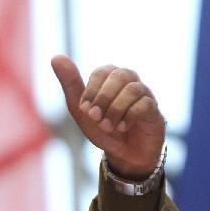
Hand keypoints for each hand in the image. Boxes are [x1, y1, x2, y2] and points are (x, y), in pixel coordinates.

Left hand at [51, 55, 164, 179]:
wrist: (123, 153)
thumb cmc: (101, 127)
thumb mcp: (81, 109)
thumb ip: (70, 84)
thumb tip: (56, 57)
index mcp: (109, 77)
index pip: (101, 72)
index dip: (92, 91)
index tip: (85, 109)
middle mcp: (128, 80)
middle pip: (119, 75)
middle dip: (104, 98)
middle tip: (96, 118)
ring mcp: (143, 93)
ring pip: (132, 89)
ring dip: (116, 110)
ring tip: (109, 126)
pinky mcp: (153, 108)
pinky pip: (145, 104)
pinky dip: (130, 117)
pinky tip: (123, 127)